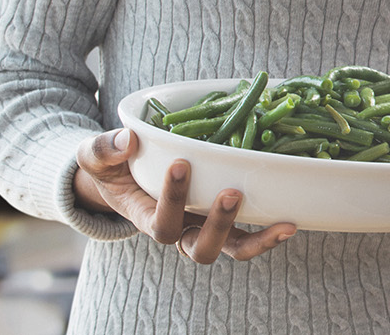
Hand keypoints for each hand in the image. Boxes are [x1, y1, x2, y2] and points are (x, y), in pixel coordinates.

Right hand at [74, 128, 294, 263]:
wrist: (125, 175)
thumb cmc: (111, 167)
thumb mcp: (96, 156)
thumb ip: (103, 150)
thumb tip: (126, 140)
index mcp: (146, 218)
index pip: (161, 221)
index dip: (172, 199)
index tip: (181, 162)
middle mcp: (180, 230)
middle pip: (200, 248)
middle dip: (218, 223)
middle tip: (231, 191)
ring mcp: (206, 228)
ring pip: (232, 249)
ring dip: (257, 240)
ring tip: (284, 224)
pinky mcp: (228, 221)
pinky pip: (250, 236)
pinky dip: (270, 232)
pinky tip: (293, 221)